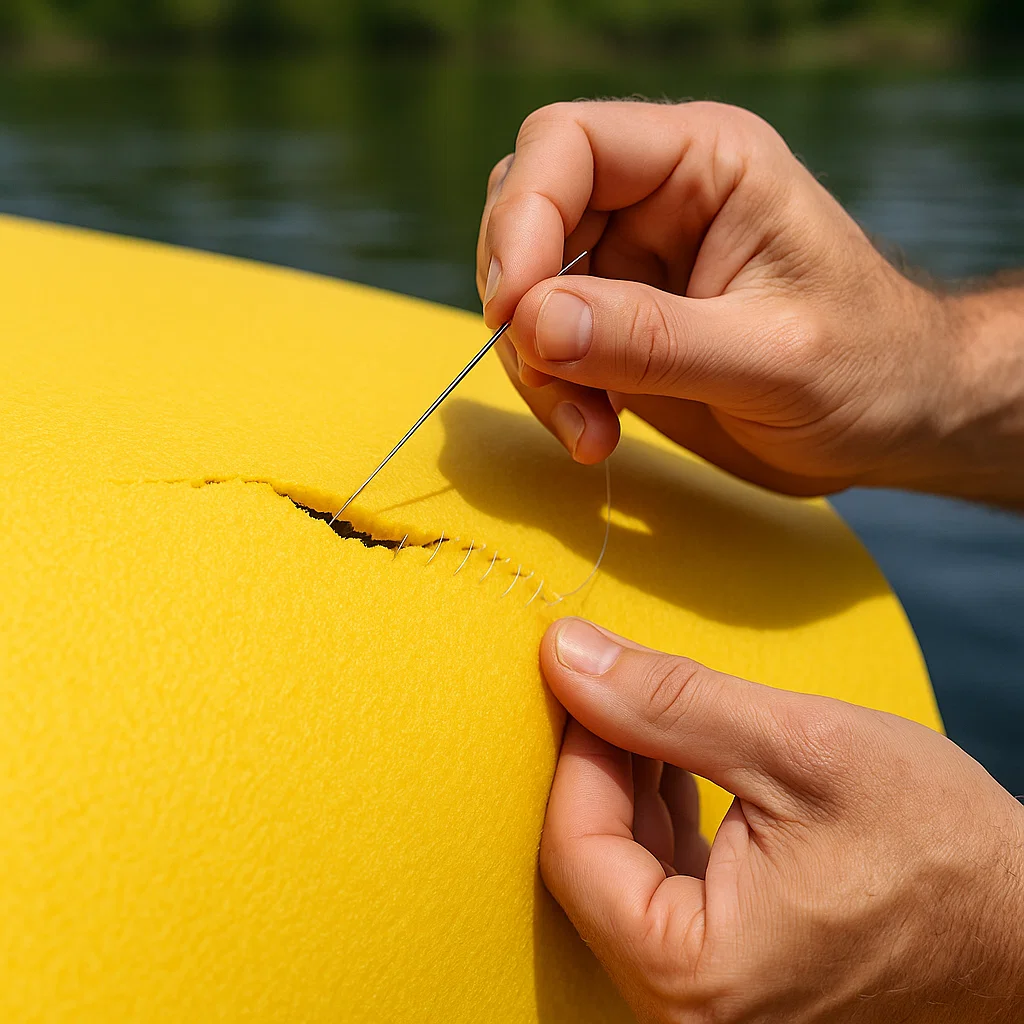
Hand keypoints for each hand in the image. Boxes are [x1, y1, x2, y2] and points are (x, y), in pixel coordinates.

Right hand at [476, 100, 969, 495]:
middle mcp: (657, 199)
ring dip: (536, 368)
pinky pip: (548, 346)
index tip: (514, 310)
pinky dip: (554, 394)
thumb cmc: (867, 370)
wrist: (896, 420)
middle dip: (522, 307)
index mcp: (704, 162)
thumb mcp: (769, 359)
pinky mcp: (622, 325)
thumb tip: (531, 323)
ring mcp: (633, 265)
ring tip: (590, 434)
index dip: (522, 217)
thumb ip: (652, 339)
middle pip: (528, 216)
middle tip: (554, 384)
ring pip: (527, 291)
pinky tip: (597, 437)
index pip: (568, 143)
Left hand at [539, 618, 1023, 1022]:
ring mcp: (706, 999)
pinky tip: (674, 760)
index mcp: (694, 977)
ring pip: (618, 867)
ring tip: (654, 710)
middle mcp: (685, 1011)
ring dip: (628, 780)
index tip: (588, 671)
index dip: (578, 744)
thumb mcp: (798, 747)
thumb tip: (567, 653)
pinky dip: (658, 815)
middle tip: (621, 678)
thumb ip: (669, 701)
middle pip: (589, 857)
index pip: (575, 841)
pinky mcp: (727, 972)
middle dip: (601, 757)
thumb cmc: (937, 845)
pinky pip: (657, 886)